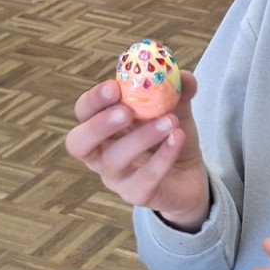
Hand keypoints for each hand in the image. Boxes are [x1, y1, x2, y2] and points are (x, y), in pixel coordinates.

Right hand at [64, 74, 210, 228]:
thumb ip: (177, 90)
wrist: (190, 175)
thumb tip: (182, 75)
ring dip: (141, 137)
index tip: (114, 87)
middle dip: (99, 125)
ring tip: (169, 121)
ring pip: (115, 160)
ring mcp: (116, 177)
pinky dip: (163, 156)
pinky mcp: (137, 194)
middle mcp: (100, 153)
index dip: (93, 100)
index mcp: (102, 126)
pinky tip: (178, 138)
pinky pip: (145, 178)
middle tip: (126, 111)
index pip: (83, 112)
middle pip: (79, 143)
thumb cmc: (168, 136)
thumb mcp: (174, 108)